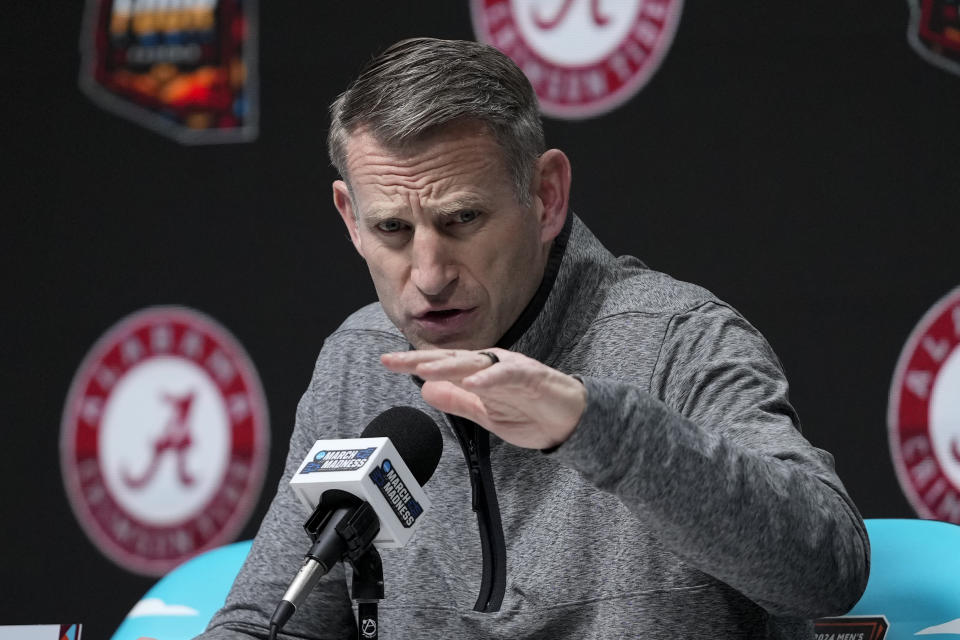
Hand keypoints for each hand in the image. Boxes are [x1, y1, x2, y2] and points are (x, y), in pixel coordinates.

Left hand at [380, 348, 586, 449]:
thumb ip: (457, 401)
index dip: (414, 363)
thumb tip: (424, 389)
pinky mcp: (532, 376)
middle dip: (422, 360)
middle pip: (452, 359)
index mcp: (479, 372)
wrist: (570, 421)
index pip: (442, 366)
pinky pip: (509, 374)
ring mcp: (511, 368)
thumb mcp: (485, 413)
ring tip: (424, 369)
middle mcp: (491, 364)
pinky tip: (474, 382)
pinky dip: (491, 378)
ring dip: (449, 366)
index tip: (387, 363)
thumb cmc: (529, 412)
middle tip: (394, 361)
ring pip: (476, 363)